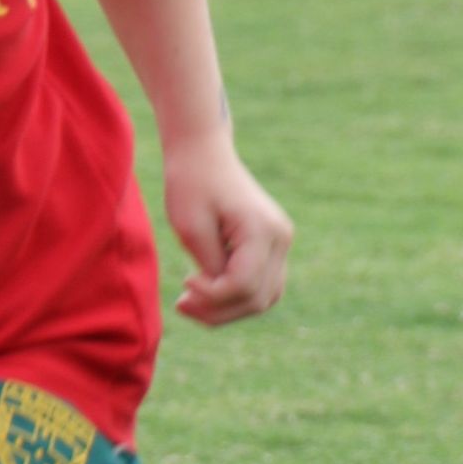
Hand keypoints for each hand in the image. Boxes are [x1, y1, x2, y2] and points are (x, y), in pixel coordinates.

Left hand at [162, 129, 291, 326]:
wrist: (203, 153)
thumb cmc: (191, 184)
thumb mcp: (192, 228)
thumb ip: (210, 266)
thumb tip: (221, 298)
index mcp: (262, 230)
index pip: (243, 286)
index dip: (212, 296)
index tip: (184, 282)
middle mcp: (280, 237)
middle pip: (257, 298)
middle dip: (218, 310)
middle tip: (181, 304)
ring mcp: (281, 241)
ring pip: (263, 297)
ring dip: (228, 309)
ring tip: (191, 303)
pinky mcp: (272, 243)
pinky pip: (261, 283)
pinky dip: (236, 296)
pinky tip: (206, 293)